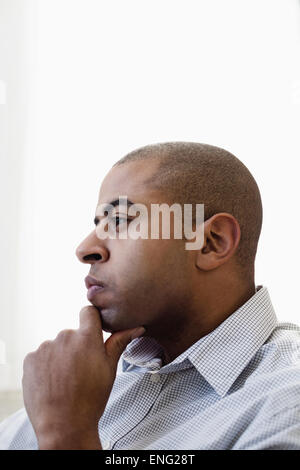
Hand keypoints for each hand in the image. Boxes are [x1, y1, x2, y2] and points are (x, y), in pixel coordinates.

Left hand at [22, 306, 144, 448]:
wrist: (64, 426)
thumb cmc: (90, 399)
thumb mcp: (110, 369)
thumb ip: (119, 342)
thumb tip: (136, 327)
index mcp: (87, 338)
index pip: (88, 312)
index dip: (91, 321)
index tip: (92, 333)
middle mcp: (64, 337)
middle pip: (72, 333)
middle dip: (76, 346)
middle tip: (81, 369)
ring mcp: (45, 348)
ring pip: (56, 346)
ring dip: (60, 357)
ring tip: (66, 380)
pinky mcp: (31, 359)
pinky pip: (41, 356)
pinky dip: (46, 366)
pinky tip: (53, 383)